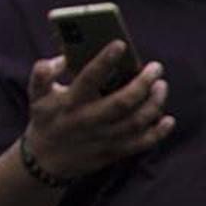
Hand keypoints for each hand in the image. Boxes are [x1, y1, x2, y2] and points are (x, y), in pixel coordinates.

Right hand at [22, 51, 170, 181]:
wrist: (46, 161)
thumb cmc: (46, 120)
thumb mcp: (37, 96)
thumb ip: (43, 74)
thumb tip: (63, 58)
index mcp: (69, 103)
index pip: (88, 78)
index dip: (104, 61)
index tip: (120, 44)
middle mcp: (88, 120)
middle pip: (121, 102)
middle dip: (142, 83)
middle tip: (156, 68)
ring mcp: (104, 138)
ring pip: (136, 122)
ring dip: (154, 104)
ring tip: (161, 86)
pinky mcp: (115, 151)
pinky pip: (141, 144)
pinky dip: (158, 132)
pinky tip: (168, 119)